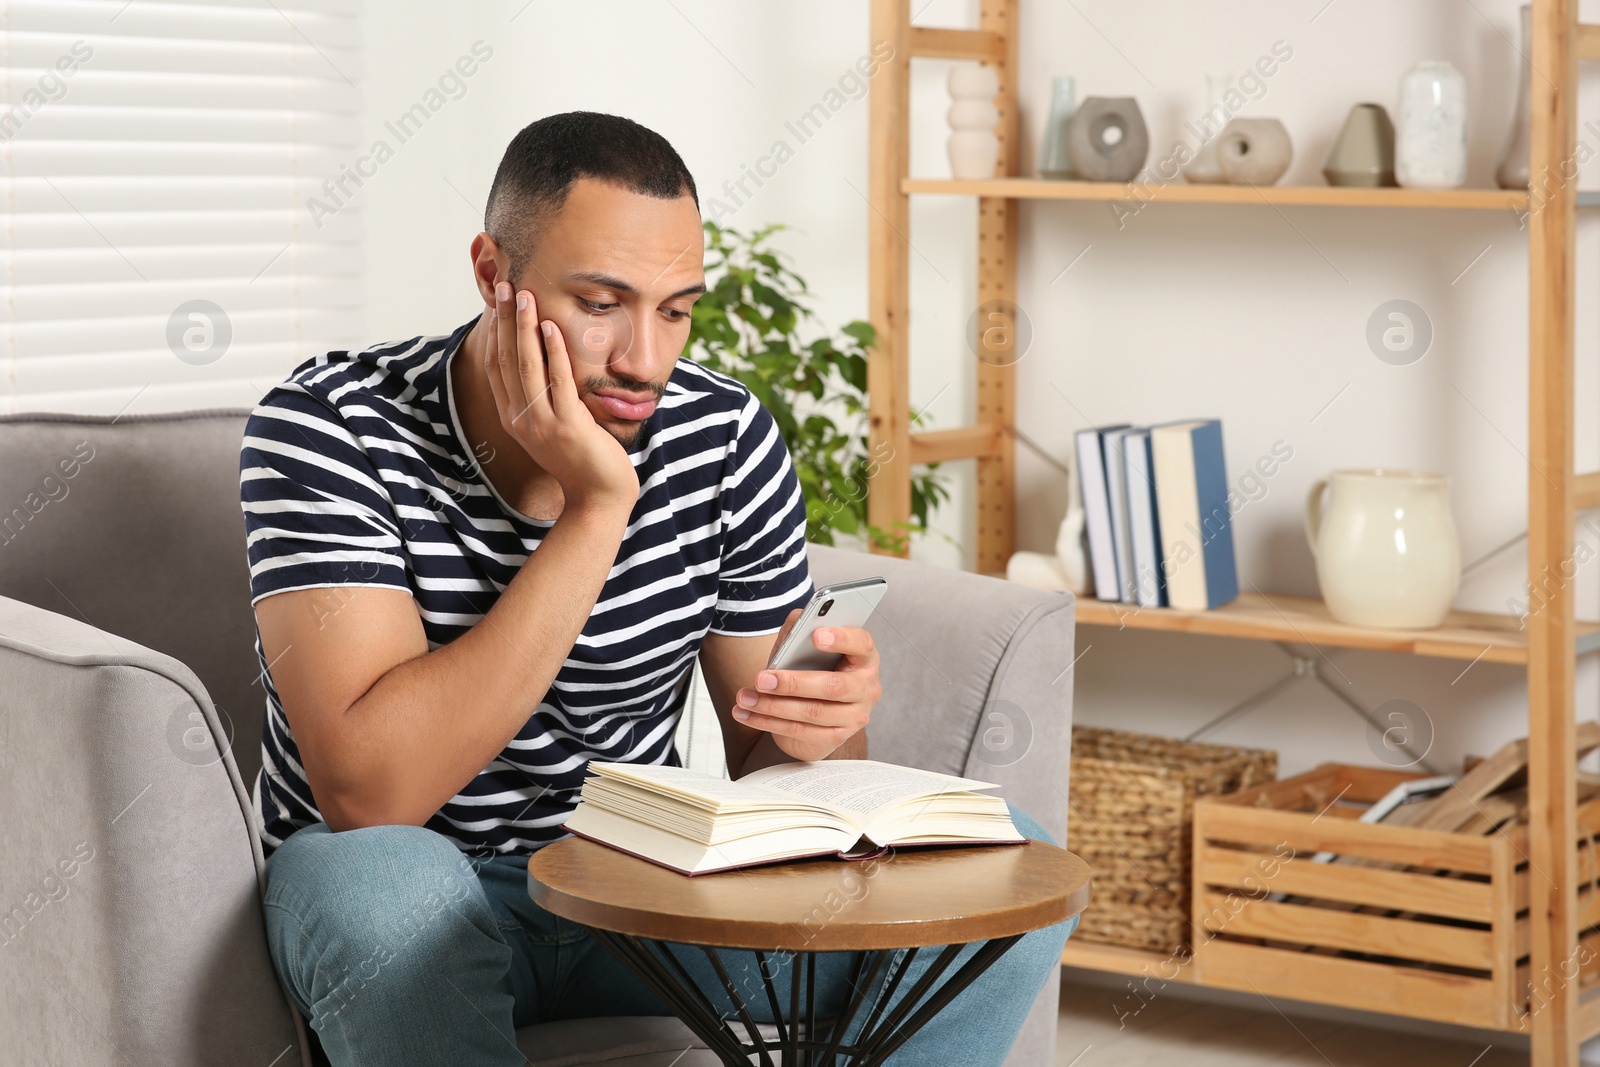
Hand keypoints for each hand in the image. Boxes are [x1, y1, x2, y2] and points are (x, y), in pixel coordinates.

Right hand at [483, 282, 638, 510]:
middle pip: (506, 360)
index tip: (496, 303)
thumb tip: (544, 363)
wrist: (599, 499)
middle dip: (504, 320)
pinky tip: (553, 326)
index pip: (496, 368)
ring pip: (527, 366)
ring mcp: (542, 425)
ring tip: (524, 294)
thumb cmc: (582, 460)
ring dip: (525, 327)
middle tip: (504, 285)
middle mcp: (521, 420)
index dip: (494, 333)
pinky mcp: (568, 427)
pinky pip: (558, 382)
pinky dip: (554, 351)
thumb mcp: (553, 427)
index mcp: (514, 419)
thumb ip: (543, 399)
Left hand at [732, 611, 879, 761]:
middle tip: (761, 679)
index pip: (861, 644)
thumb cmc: (813, 669)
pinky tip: (747, 714)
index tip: (815, 635)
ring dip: (773, 706)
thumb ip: (802, 629)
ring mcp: (854, 716)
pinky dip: (769, 722)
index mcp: (864, 657)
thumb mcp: (806, 647)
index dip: (841, 639)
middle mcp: (866, 687)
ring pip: (812, 712)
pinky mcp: (837, 737)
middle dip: (793, 683)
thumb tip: (796, 620)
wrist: (817, 712)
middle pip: (833, 686)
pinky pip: (800, 731)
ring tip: (745, 697)